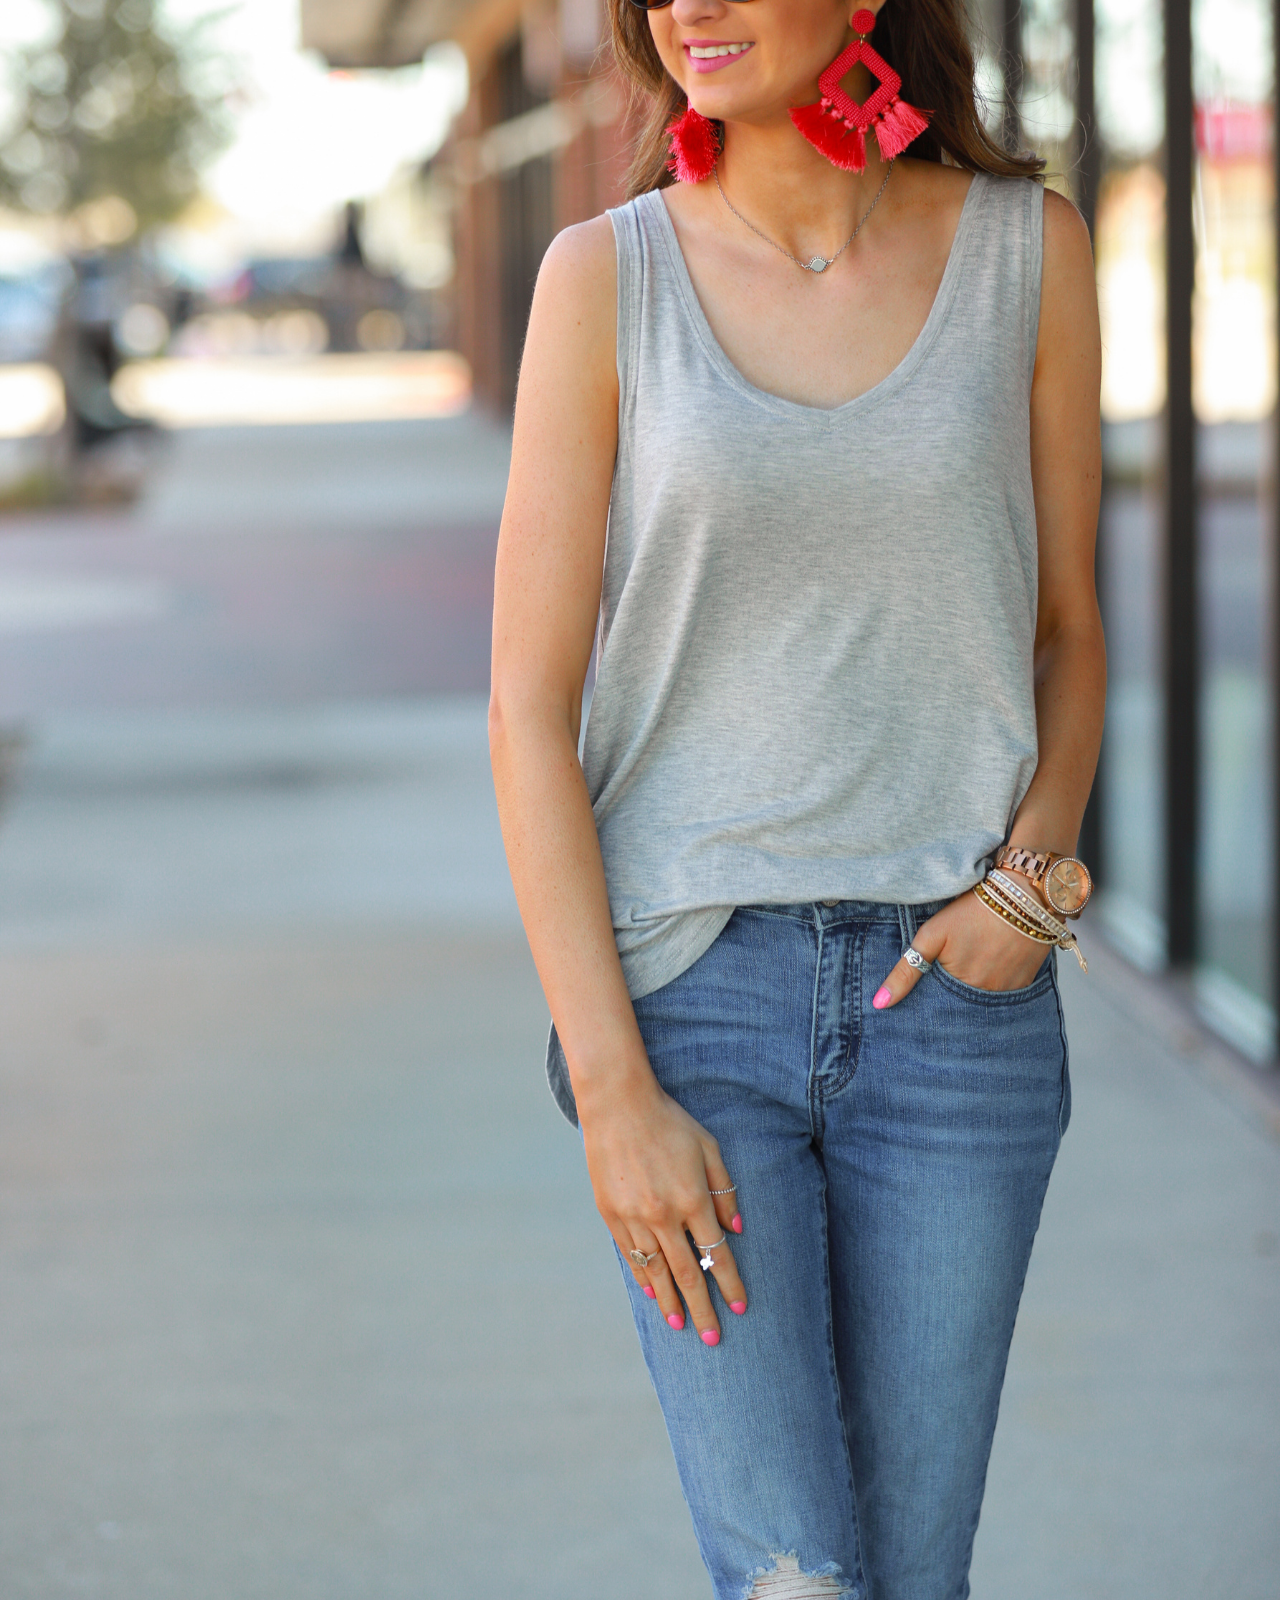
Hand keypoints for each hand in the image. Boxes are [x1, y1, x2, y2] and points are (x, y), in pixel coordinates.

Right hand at [580, 1071, 746, 1345]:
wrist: (617, 1104)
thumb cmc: (669, 1122)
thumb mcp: (708, 1148)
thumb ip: (724, 1190)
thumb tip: (736, 1231)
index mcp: (692, 1200)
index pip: (717, 1255)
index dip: (730, 1284)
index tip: (740, 1309)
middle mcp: (664, 1216)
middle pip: (688, 1274)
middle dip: (702, 1309)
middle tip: (713, 1340)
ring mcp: (634, 1218)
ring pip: (656, 1272)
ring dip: (670, 1302)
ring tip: (680, 1326)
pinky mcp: (611, 1214)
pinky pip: (631, 1255)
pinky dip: (643, 1277)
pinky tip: (652, 1293)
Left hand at [872, 885, 1047, 1005]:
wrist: (1024, 895)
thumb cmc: (973, 911)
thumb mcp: (932, 935)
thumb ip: (906, 970)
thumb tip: (880, 1003)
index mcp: (959, 986)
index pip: (937, 1006)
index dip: (931, 996)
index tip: (930, 983)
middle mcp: (985, 996)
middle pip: (960, 1004)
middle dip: (951, 995)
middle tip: (955, 964)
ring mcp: (1008, 992)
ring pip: (981, 1000)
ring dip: (974, 989)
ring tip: (974, 961)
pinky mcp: (1025, 985)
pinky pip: (1003, 994)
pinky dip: (994, 983)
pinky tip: (991, 964)